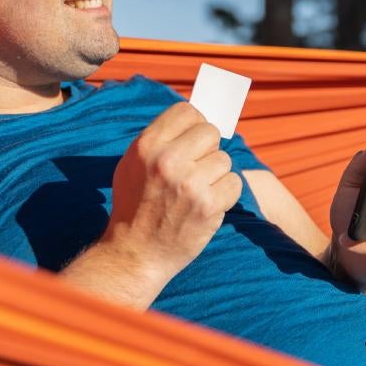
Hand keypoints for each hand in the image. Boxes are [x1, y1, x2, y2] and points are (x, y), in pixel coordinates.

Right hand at [101, 102, 243, 284]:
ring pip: (224, 160)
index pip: (187, 111)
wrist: (135, 254)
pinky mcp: (208, 206)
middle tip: (196, 168)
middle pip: (210, 133)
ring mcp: (190, 184)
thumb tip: (195, 119)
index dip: (194, 125)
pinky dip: (225, 195)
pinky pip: (234, 184)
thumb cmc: (134, 206)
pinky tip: (207, 205)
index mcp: (147, 146)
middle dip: (207, 149)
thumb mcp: (132, 164)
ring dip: (216, 175)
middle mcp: (168, 161)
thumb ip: (160, 140)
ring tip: (197, 191)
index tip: (193, 140)